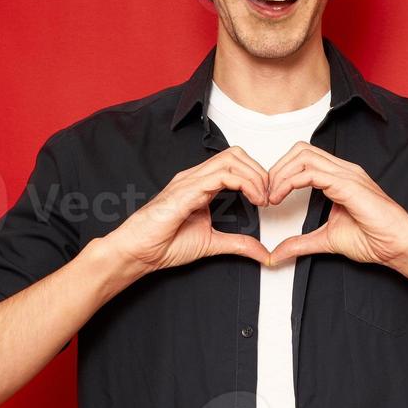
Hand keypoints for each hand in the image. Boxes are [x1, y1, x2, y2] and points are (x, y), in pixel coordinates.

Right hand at [106, 147, 271, 273]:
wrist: (138, 252)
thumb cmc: (163, 244)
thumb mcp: (212, 244)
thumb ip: (238, 244)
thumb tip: (263, 253)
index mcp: (200, 184)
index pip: (235, 163)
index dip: (257, 176)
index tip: (267, 199)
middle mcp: (195, 177)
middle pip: (236, 154)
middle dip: (260, 172)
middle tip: (269, 197)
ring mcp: (190, 181)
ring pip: (232, 160)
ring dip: (255, 177)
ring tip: (263, 199)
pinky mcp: (186, 191)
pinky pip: (221, 176)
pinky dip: (244, 184)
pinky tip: (252, 200)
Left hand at [265, 142, 407, 267]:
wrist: (398, 246)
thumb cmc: (375, 239)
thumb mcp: (326, 240)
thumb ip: (301, 243)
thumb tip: (276, 253)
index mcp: (340, 177)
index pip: (303, 158)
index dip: (281, 172)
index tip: (269, 196)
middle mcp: (343, 170)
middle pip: (300, 150)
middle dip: (276, 169)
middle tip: (265, 194)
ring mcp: (346, 174)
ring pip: (302, 156)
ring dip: (279, 174)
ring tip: (270, 197)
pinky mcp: (347, 184)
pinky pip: (310, 173)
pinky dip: (289, 183)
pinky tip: (280, 198)